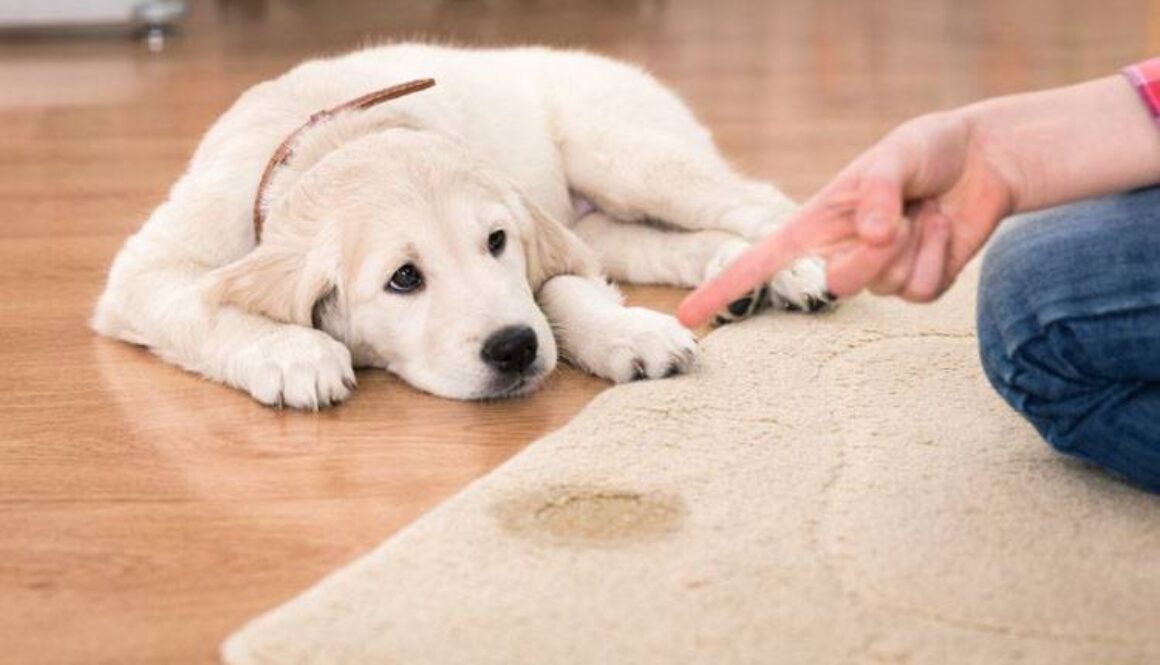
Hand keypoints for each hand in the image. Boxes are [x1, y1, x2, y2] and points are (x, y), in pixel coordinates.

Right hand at [678, 109, 1016, 327]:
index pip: (760, 261)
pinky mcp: (916, 285)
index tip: (689, 316)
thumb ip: (878, 191)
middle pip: (836, 284)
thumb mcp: (898, 154)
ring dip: (913, 246)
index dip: (722, 288)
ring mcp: (878, 274)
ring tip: (926, 212)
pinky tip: (943, 230)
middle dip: (870, 257)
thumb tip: (869, 235)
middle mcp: (840, 252)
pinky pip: (921, 291)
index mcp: (816, 223)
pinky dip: (939, 257)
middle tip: (898, 220)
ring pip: (884, 288)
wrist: (984, 161)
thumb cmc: (927, 150)